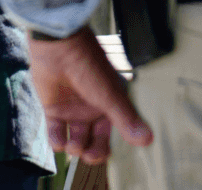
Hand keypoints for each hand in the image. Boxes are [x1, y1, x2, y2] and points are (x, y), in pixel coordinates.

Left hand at [27, 26, 152, 163]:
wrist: (59, 46)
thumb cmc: (87, 65)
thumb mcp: (110, 93)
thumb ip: (126, 118)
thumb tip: (148, 139)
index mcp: (109, 105)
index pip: (113, 134)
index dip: (109, 147)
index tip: (106, 153)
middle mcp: (91, 110)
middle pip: (94, 141)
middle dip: (92, 153)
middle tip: (89, 155)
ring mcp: (72, 110)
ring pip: (76, 140)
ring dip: (75, 148)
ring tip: (73, 145)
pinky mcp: (53, 108)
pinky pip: (56, 133)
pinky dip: (57, 141)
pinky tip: (59, 139)